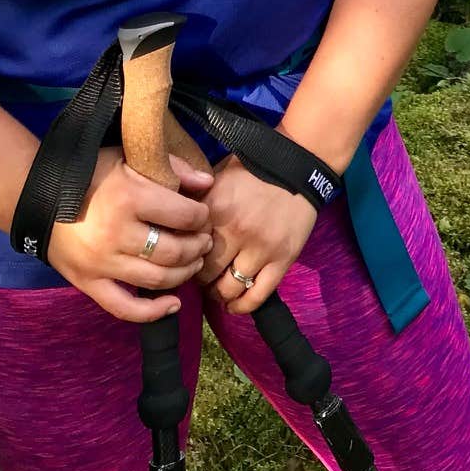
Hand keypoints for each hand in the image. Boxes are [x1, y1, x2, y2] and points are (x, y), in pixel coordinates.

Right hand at [46, 148, 213, 322]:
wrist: (38, 197)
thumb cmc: (90, 174)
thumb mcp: (130, 159)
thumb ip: (171, 168)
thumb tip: (207, 183)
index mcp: (130, 198)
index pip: (184, 215)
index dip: (201, 217)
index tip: (203, 216)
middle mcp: (117, 234)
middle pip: (175, 251)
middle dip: (198, 247)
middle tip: (204, 241)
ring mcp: (102, 263)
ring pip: (157, 279)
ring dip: (184, 273)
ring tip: (193, 262)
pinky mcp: (88, 283)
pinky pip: (124, 308)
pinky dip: (152, 313)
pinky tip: (173, 305)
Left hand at [199, 154, 317, 316]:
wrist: (298, 163)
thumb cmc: (254, 169)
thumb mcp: (217, 176)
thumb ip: (195, 201)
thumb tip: (170, 224)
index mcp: (214, 208)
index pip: (186, 248)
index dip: (183, 257)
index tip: (185, 258)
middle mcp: (235, 231)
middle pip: (205, 274)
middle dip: (200, 278)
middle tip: (202, 276)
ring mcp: (260, 247)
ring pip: (228, 289)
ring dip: (219, 294)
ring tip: (218, 288)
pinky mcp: (283, 259)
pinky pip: (257, 296)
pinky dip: (241, 306)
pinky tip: (234, 304)